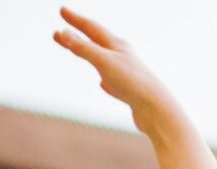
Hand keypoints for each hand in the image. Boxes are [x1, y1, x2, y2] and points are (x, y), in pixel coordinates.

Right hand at [54, 9, 182, 130]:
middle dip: (77, 36)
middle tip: (59, 32)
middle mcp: (123, 57)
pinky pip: (113, 82)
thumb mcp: (104, 62)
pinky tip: (103, 84)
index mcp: (117, 45)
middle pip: (96, 42)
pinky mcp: (129, 93)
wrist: (157, 110)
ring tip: (80, 52)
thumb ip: (83, 48)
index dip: (75, 19)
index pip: (91, 28)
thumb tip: (63, 33)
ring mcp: (127, 75)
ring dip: (89, 54)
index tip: (62, 10)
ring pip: (104, 61)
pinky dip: (104, 79)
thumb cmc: (133, 83)